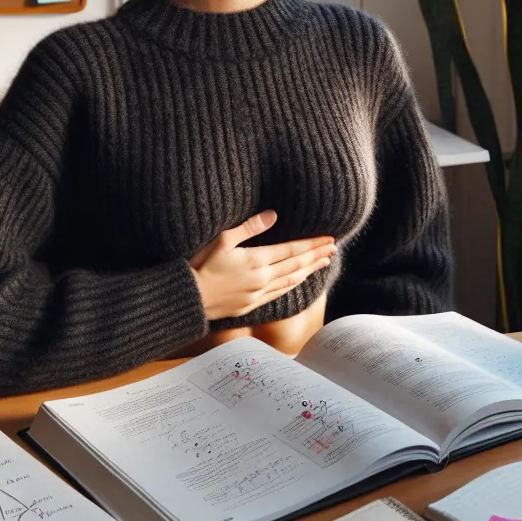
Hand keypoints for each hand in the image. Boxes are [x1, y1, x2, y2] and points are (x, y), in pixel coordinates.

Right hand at [189, 211, 334, 320]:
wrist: (187, 298)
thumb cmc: (200, 264)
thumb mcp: (222, 240)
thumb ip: (249, 227)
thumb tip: (273, 215)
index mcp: (257, 261)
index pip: (293, 250)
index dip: (312, 244)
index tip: (329, 238)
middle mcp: (262, 280)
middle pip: (297, 266)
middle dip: (316, 256)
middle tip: (333, 249)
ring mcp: (258, 294)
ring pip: (291, 281)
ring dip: (309, 271)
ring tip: (323, 263)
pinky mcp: (251, 305)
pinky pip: (279, 294)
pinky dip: (293, 285)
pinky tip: (299, 280)